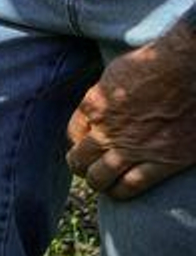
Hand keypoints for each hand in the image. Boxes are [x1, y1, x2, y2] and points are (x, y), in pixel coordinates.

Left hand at [67, 23, 195, 200]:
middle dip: (80, 165)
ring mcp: (134, 148)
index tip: (84, 144)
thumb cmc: (152, 63)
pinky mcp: (163, 160)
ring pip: (101, 178)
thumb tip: (96, 112)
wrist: (187, 68)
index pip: (72, 133)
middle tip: (86, 168)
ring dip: (97, 182)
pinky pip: (133, 185)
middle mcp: (108, 130)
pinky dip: (121, 192)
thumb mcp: (113, 75)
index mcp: (94, 106)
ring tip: (101, 183)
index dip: (77, 141)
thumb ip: (102, 98)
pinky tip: (120, 192)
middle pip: (80, 159)